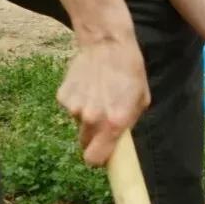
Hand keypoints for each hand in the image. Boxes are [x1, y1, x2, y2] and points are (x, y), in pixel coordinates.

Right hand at [57, 35, 150, 165]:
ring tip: (98, 93)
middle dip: (93, 137)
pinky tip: (88, 84)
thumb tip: (118, 142)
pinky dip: (77, 100)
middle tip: (103, 119)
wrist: (107, 43)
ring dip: (86, 115)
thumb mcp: (141, 100)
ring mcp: (74, 107)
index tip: (102, 156)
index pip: (95, 159)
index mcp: (114, 122)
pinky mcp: (63, 96)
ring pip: (78, 123)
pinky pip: (70, 107)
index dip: (98, 160)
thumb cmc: (130, 71)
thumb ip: (128, 124)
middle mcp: (91, 118)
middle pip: (85, 144)